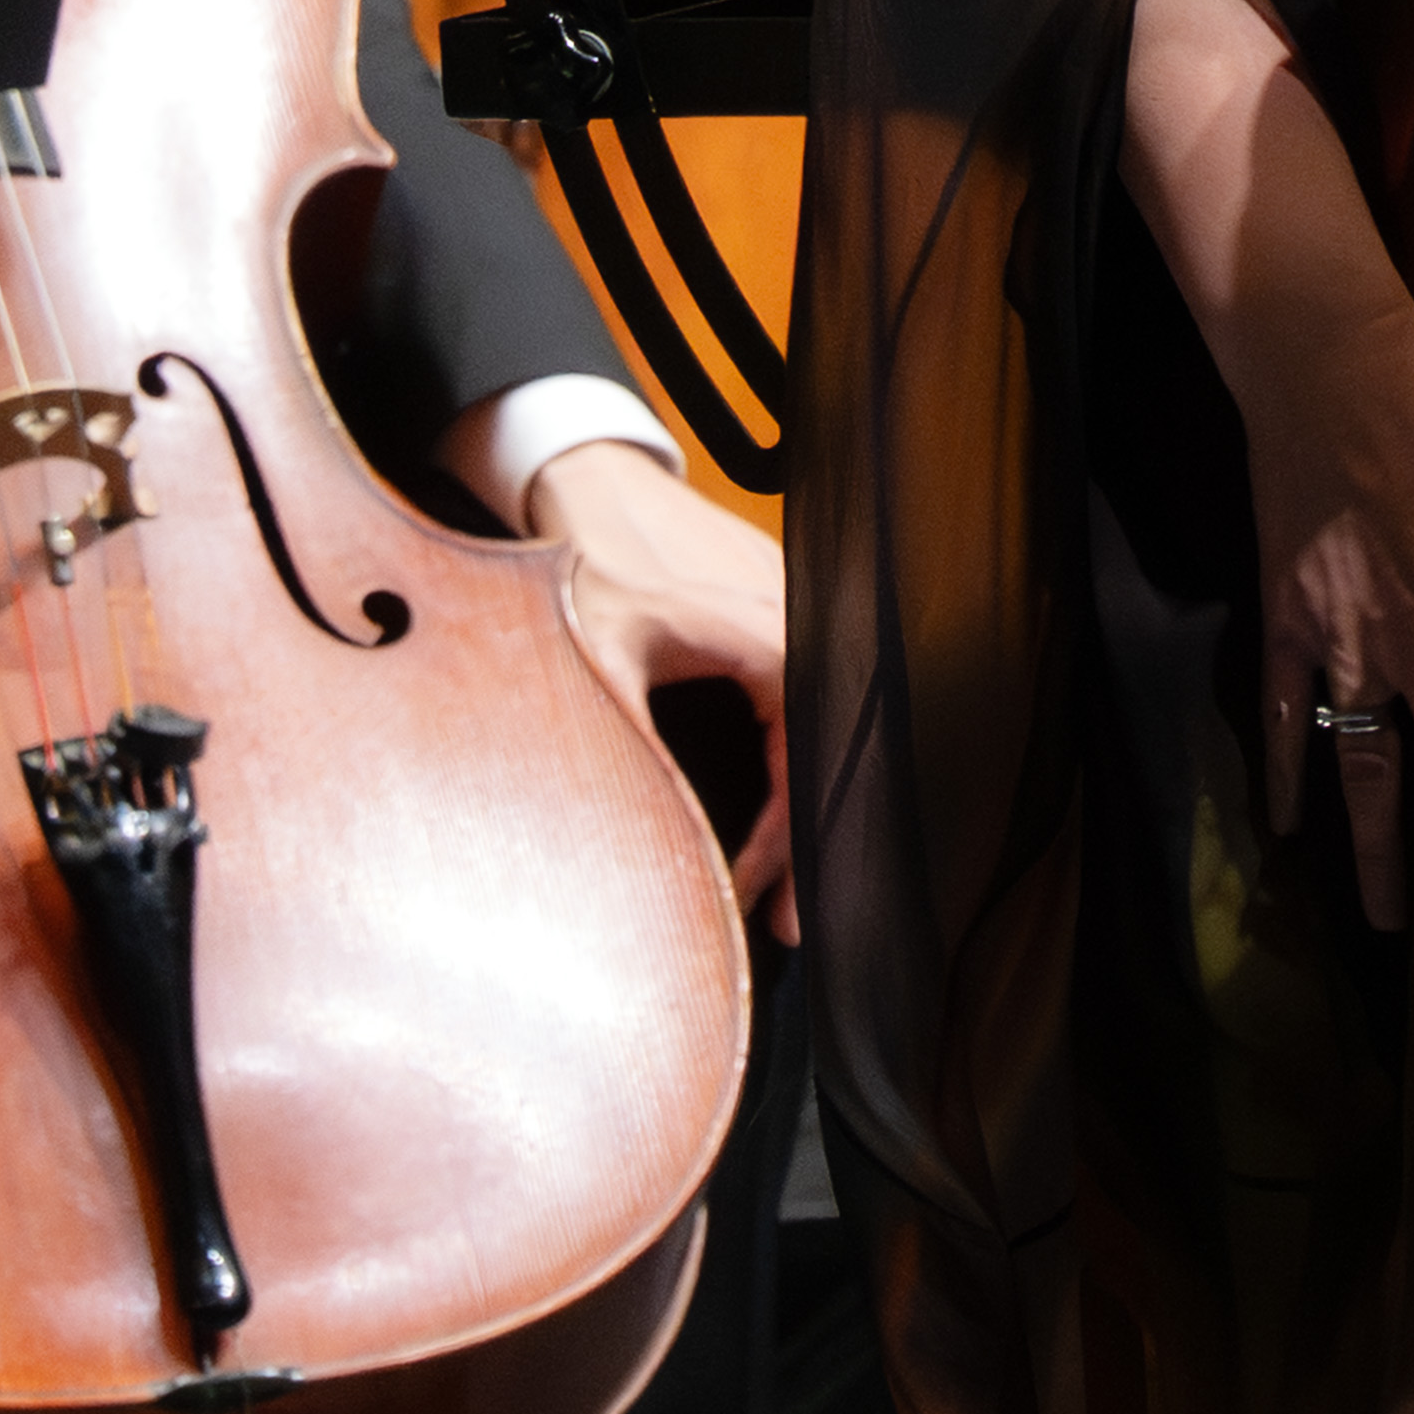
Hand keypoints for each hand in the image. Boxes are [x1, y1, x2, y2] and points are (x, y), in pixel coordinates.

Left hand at [523, 437, 791, 927]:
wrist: (592, 486)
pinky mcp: (774, 630)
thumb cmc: (596, 560)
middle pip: (820, 761)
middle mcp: (797, 633)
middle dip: (807, 849)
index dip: (784, 843)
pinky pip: (800, 715)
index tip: (752, 894)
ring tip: (781, 895)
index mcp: (772, 642)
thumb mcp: (602, 654)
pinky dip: (788, 775)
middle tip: (788, 926)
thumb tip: (640, 826)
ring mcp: (792, 627)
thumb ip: (626, 737)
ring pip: (814, 741)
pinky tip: (775, 821)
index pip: (798, 764)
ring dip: (799, 815)